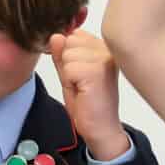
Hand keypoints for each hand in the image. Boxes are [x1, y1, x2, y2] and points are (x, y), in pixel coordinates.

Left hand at [45, 29, 128, 160]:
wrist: (100, 128)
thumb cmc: (88, 103)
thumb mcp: (69, 75)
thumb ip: (62, 55)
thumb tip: (56, 35)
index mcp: (104, 46)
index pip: (73, 35)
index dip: (69, 58)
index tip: (81, 75)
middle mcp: (108, 48)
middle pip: (69, 42)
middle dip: (68, 65)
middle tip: (82, 83)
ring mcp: (105, 58)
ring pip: (67, 54)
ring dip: (69, 74)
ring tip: (83, 87)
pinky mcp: (99, 70)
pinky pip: (69, 68)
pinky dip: (70, 82)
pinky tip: (84, 91)